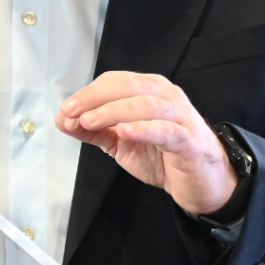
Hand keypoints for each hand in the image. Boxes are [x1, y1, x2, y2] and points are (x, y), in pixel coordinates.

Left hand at [57, 70, 235, 216]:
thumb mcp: (121, 143)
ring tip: (90, 121)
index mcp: (148, 90)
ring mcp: (179, 116)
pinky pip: (166, 130)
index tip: (66, 109)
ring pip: (145, 104)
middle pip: (127, 86)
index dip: (88, 93)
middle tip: (72, 112)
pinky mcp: (188, 140)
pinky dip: (144, 129)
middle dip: (95, 97)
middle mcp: (165, 95)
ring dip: (114, 111)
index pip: (115, 81)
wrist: (201, 183)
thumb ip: (94, 130)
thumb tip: (62, 120)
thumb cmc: (162, 156)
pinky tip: (125, 132)